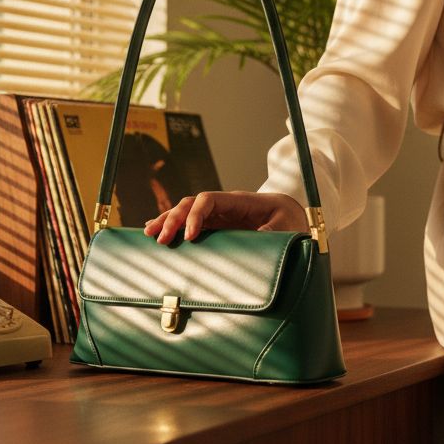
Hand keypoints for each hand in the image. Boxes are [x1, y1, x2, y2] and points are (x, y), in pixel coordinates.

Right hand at [144, 191, 308, 243]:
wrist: (294, 219)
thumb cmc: (291, 222)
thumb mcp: (286, 228)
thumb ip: (272, 235)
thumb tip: (258, 243)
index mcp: (239, 202)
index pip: (209, 200)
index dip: (196, 215)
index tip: (189, 237)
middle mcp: (225, 206)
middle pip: (191, 204)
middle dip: (173, 218)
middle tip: (159, 239)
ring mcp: (219, 216)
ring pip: (186, 212)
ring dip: (167, 221)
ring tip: (149, 234)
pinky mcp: (217, 227)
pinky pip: (191, 223)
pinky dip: (173, 227)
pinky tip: (158, 232)